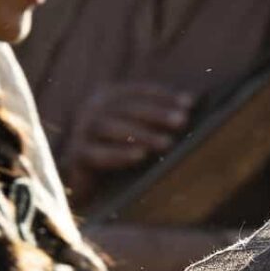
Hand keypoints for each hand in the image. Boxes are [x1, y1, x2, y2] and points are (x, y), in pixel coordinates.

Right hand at [63, 81, 194, 201]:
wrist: (80, 178)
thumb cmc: (115, 150)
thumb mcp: (134, 131)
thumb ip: (154, 117)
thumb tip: (192, 103)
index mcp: (107, 97)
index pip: (138, 91)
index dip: (163, 95)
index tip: (190, 102)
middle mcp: (92, 109)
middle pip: (127, 108)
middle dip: (156, 113)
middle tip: (182, 120)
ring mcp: (82, 130)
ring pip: (112, 128)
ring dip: (142, 134)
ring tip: (167, 143)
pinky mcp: (78, 154)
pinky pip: (98, 154)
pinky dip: (120, 154)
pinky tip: (140, 156)